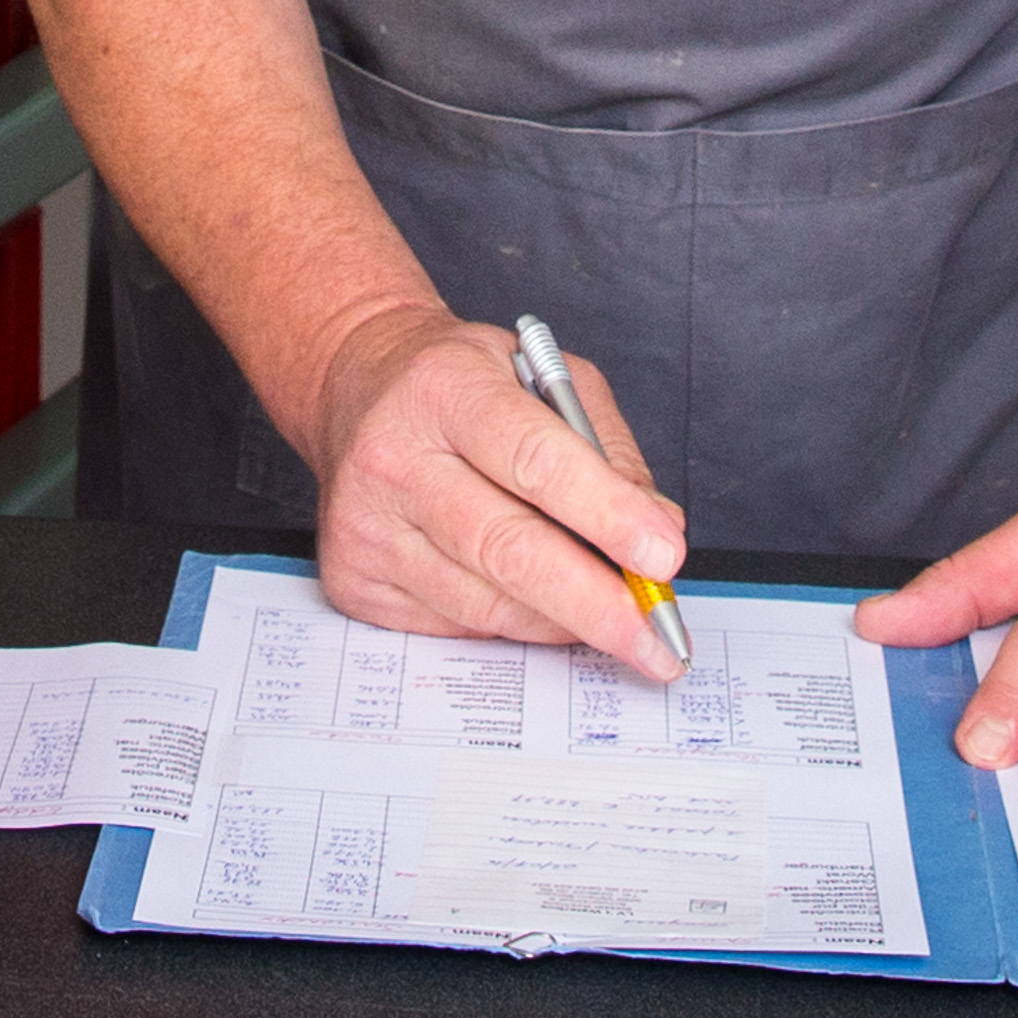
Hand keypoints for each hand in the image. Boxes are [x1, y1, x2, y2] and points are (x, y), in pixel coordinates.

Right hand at [303, 301, 692, 678]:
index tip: (664, 555)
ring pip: (488, 603)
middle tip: (658, 639)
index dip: (605, 512)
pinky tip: (531, 599)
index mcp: (443, 387)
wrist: (356, 387)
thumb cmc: (462, 386)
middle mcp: (392, 454)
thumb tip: (658, 528)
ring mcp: (364, 521)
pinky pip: (458, 624)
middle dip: (597, 604)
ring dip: (565, 622)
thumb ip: (608, 448)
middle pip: (506, 548)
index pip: (532, 458)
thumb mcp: (545, 378)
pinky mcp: (353, 576)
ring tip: (611, 619)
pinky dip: (515, 623)